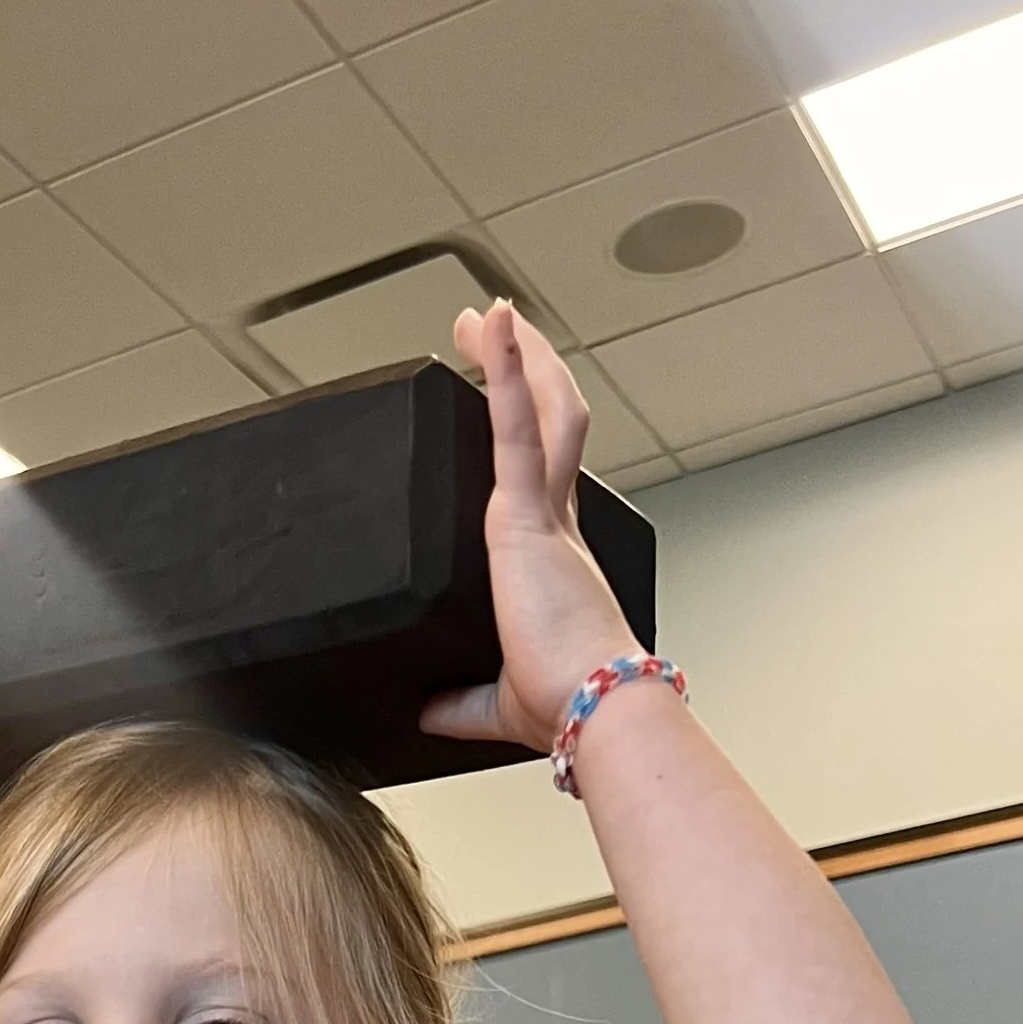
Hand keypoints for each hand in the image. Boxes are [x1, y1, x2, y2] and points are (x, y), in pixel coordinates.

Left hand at [417, 300, 642, 755]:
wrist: (595, 710)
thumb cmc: (565, 706)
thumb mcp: (497, 700)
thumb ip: (461, 700)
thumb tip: (427, 710)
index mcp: (555, 561)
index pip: (544, 477)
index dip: (528, 431)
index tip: (501, 403)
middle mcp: (560, 527)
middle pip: (550, 425)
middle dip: (522, 372)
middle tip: (487, 331)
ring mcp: (547, 515)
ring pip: (544, 410)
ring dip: (518, 356)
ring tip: (488, 313)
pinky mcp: (527, 516)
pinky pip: (514, 425)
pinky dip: (506, 369)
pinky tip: (495, 324)